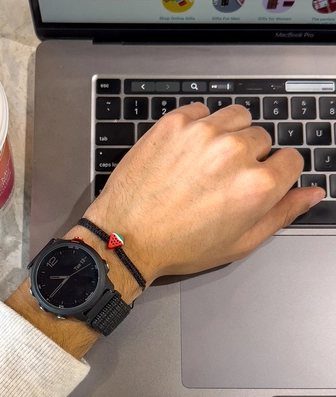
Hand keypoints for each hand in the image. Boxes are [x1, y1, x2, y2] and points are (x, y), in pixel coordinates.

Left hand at [83, 103, 324, 284]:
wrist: (126, 236)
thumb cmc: (179, 245)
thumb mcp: (239, 243)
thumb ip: (281, 214)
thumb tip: (312, 193)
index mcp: (256, 185)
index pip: (291, 159)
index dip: (275, 173)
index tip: (258, 181)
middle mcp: (234, 152)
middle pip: (262, 138)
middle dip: (249, 157)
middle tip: (221, 181)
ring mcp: (202, 133)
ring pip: (236, 118)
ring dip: (229, 136)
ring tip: (206, 163)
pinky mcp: (174, 122)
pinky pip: (202, 111)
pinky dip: (199, 126)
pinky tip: (186, 152)